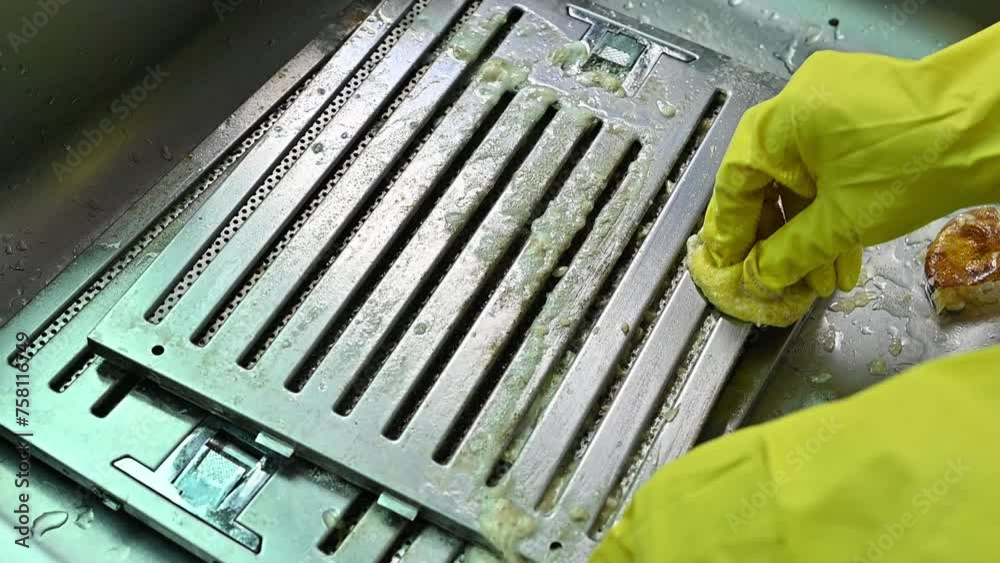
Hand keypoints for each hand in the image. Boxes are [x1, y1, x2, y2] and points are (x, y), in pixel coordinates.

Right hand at [693, 24, 999, 324]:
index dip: (729, 231)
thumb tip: (760, 276)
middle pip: (768, 181)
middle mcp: (801, 105)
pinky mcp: (864, 116)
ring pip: (803, 178)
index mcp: (781, 121)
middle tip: (771, 278)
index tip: (726, 265)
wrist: (991, 126)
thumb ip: (789, 253)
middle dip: (776, 238)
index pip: (735, 182)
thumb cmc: (915, 162)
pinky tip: (842, 254)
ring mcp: (834, 106)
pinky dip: (832, 207)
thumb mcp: (842, 222)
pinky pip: (831, 166)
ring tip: (818, 280)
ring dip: (809, 232)